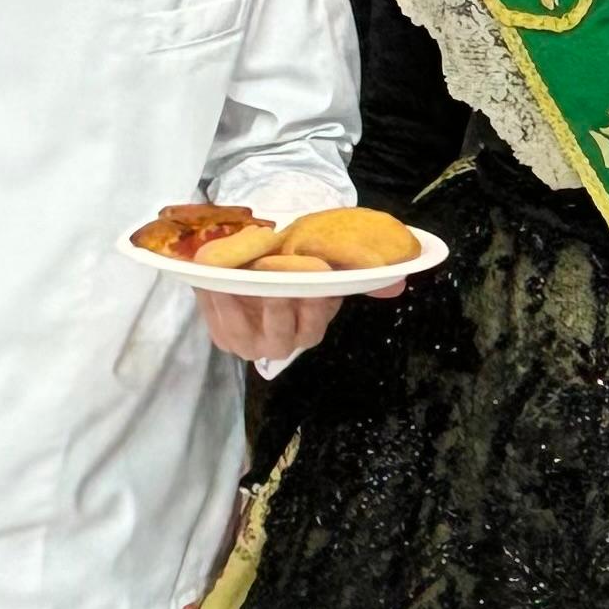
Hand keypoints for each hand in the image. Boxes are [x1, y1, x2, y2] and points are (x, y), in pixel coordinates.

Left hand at [193, 278, 396, 368]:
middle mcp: (280, 344)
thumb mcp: (324, 267)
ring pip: (245, 335)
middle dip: (278, 308)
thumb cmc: (295, 266)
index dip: (313, 305)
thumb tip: (398, 283)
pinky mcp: (221, 335)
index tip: (312, 280)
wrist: (257, 264)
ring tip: (234, 280)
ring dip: (238, 307)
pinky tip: (209, 276)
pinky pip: (215, 320)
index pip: (315, 324)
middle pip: (281, 335)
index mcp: (309, 329)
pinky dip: (212, 297)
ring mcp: (248, 343)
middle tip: (274, 280)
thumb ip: (357, 276)